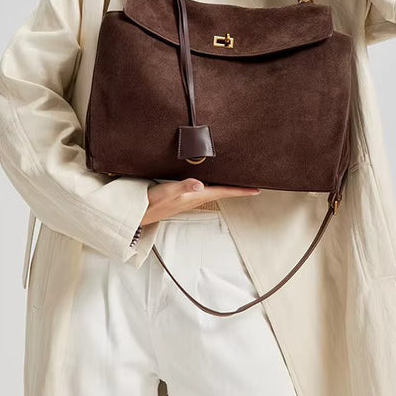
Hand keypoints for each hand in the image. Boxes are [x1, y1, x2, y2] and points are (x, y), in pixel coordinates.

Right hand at [140, 177, 260, 225]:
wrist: (138, 214)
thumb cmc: (152, 202)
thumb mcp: (166, 191)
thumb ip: (183, 187)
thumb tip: (200, 184)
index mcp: (196, 195)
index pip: (224, 191)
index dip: (241, 191)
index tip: (257, 189)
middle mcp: (196, 197)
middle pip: (223, 192)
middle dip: (238, 188)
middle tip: (254, 183)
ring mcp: (190, 198)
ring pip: (215, 191)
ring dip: (228, 187)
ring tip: (239, 182)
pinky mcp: (184, 196)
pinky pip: (205, 190)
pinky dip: (215, 185)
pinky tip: (213, 181)